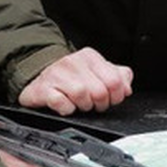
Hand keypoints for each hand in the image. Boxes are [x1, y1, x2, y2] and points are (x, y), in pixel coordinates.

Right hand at [17, 47, 132, 115]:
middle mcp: (73, 62)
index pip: (114, 80)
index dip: (116, 96)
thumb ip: (118, 77)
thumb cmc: (72, 76)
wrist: (39, 75)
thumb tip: (126, 89)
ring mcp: (56, 74)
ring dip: (84, 106)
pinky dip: (67, 109)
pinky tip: (67, 106)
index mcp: (90, 57)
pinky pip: (60, 103)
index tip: (111, 100)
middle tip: (95, 105)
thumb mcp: (98, 71)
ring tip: (81, 105)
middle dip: (100, 104)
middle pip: (100, 91)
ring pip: (81, 95)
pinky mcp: (42, 88)